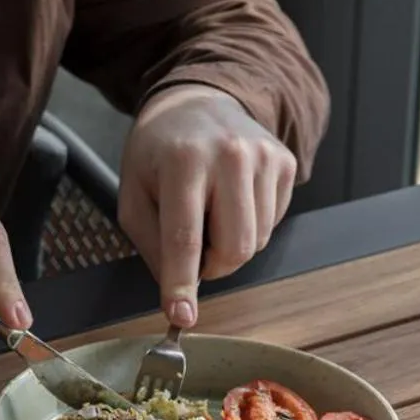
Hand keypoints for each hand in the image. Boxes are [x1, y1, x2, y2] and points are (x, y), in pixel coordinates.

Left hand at [119, 85, 296, 329]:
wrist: (199, 102)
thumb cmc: (161, 152)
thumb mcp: (134, 192)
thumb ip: (151, 244)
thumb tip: (178, 292)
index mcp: (183, 161)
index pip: (185, 237)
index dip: (182, 284)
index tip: (181, 317)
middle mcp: (229, 155)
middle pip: (234, 249)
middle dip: (213, 266)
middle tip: (195, 249)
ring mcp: (263, 157)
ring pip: (257, 242)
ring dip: (231, 245)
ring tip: (213, 213)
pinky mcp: (285, 163)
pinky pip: (273, 223)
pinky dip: (251, 225)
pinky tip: (233, 200)